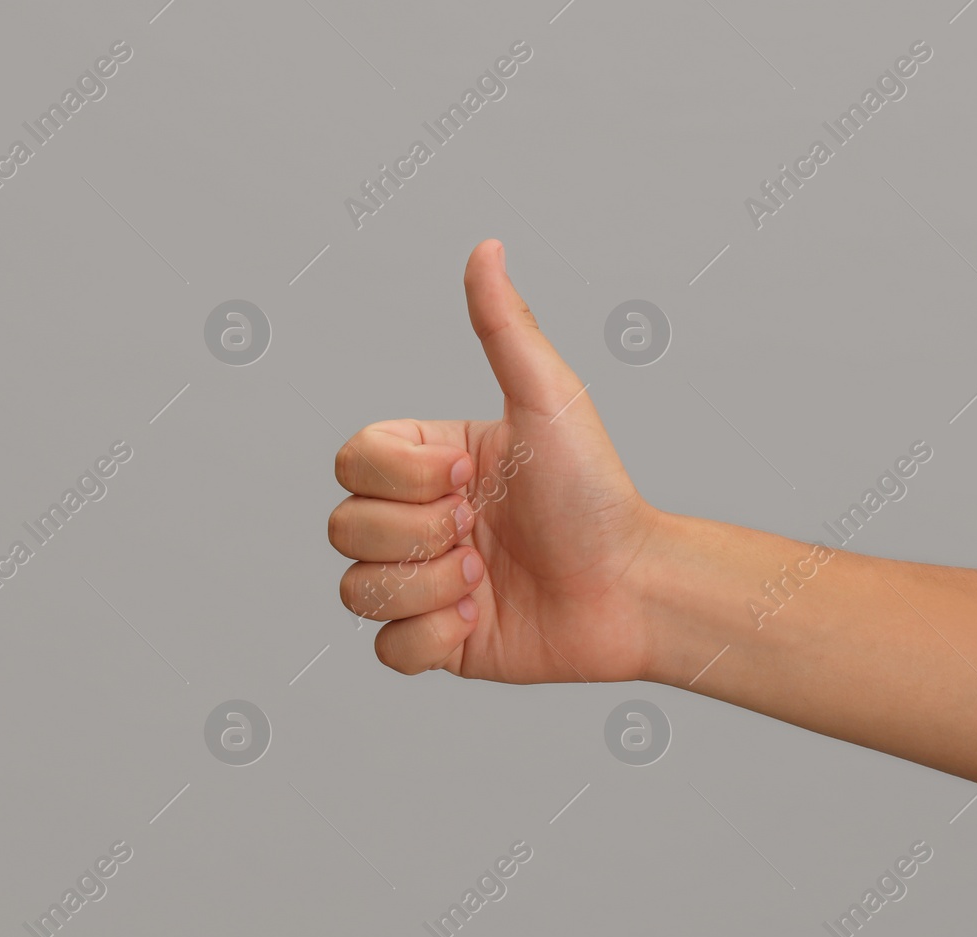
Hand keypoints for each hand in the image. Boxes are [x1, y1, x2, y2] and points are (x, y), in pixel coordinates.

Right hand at [329, 239, 663, 681]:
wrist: (633, 588)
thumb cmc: (597, 492)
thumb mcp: (548, 401)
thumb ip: (504, 328)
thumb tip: (486, 247)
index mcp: (429, 461)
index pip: (350, 462)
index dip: (401, 479)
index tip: (473, 478)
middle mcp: (417, 518)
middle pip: (343, 527)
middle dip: (416, 536)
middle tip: (481, 534)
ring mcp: (422, 581)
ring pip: (355, 590)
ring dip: (426, 587)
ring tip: (485, 582)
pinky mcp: (437, 642)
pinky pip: (384, 648)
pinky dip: (430, 637)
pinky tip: (481, 621)